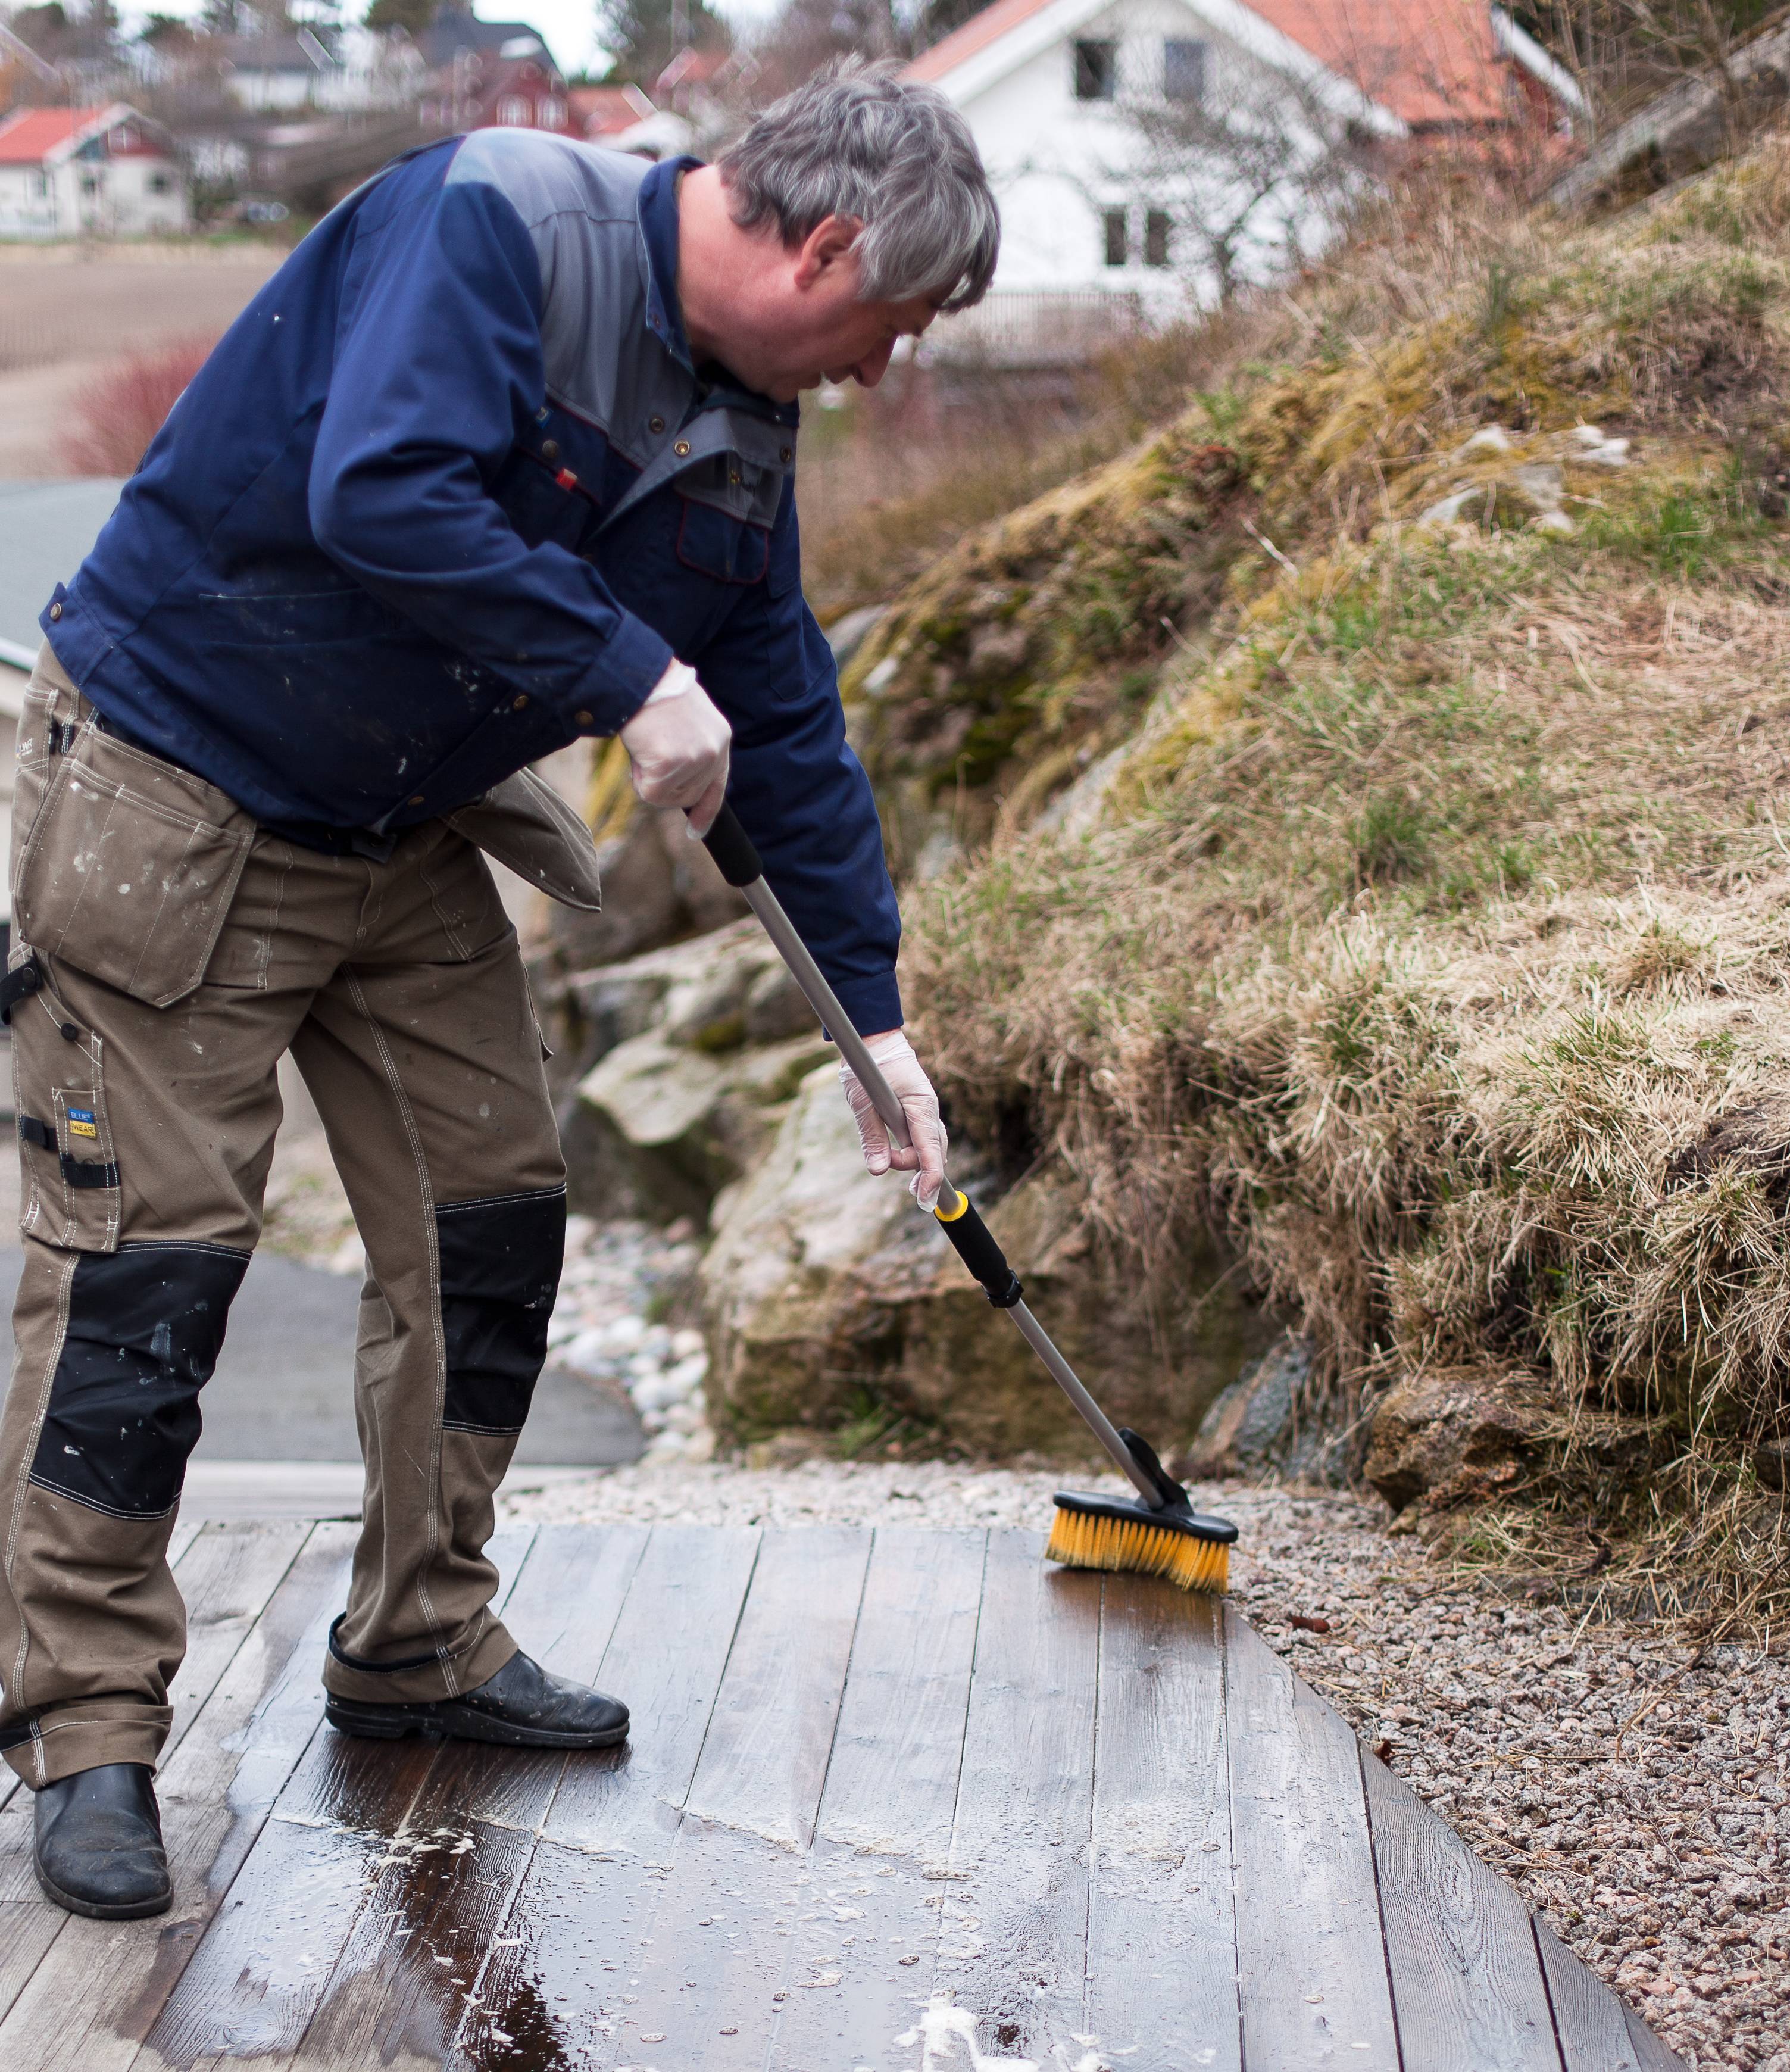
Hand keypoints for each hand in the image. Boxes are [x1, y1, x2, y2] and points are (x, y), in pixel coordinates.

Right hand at [619, 660, 731, 834]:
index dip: (706, 811)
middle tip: (650, 755)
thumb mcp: (688, 720)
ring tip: (646, 745)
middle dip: (666, 786)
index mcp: (721, 739)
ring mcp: (694, 760)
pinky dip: (639, 778)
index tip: (697, 832)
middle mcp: (713, 752)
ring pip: (667, 797)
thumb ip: (691, 748)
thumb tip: (675, 779)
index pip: (718, 786)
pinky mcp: (671, 765)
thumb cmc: (656, 695)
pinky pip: (650, 793)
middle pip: (687, 796)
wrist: (642, 678)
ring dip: (650, 779)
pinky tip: (640, 750)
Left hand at [840, 1031, 947, 1211]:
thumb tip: (878, 1170)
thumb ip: (872, 1136)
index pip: (931, 1149)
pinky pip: (922, 1137)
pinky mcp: (917, 1110)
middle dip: (922, 1173)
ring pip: (930, 1146)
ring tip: (893, 1166)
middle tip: (905, 1188)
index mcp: (921, 1106)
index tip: (924, 1198)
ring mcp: (925, 1110)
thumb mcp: (863, 1103)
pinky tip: (900, 1157)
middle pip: (934, 1152)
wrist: (874, 1039)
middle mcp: (929, 1110)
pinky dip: (915, 1151)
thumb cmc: (868, 1067)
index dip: (930, 1177)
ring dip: (916, 1162)